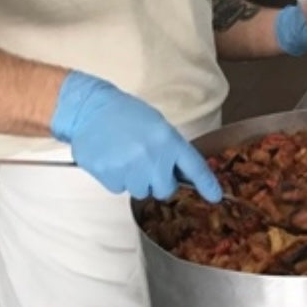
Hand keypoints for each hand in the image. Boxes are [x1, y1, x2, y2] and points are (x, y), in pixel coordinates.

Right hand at [51, 71, 221, 201]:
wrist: (90, 109)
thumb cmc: (125, 113)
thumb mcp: (157, 125)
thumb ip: (170, 148)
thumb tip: (179, 172)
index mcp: (168, 140)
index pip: (194, 166)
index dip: (207, 184)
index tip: (216, 196)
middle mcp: (153, 157)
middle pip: (165, 190)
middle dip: (158, 182)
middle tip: (147, 165)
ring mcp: (131, 169)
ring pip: (141, 191)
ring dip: (136, 180)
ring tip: (125, 157)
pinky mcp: (110, 177)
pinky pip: (120, 189)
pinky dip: (117, 178)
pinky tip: (112, 159)